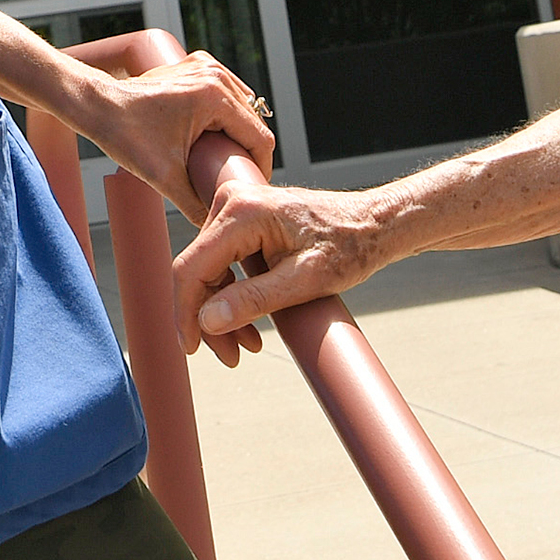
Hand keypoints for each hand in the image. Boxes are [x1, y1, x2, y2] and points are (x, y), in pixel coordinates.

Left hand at [79, 47, 275, 216]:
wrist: (98, 106)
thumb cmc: (126, 135)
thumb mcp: (165, 177)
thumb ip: (195, 204)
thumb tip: (216, 226)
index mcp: (215, 96)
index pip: (260, 138)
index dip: (259, 168)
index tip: (250, 189)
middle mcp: (215, 75)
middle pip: (253, 123)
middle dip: (247, 152)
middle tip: (236, 180)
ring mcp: (206, 66)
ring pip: (243, 107)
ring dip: (238, 133)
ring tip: (226, 161)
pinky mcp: (197, 65)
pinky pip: (226, 94)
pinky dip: (226, 115)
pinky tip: (216, 137)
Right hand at [171, 171, 391, 366]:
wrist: (373, 224)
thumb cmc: (348, 246)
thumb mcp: (304, 281)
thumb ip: (254, 300)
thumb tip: (207, 321)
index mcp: (243, 212)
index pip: (192, 268)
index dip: (185, 313)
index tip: (192, 348)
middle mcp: (232, 202)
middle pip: (196, 272)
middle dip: (208, 319)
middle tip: (232, 357)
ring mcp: (235, 208)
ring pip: (207, 271)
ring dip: (220, 312)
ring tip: (247, 346)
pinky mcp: (242, 220)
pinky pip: (222, 263)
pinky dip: (231, 296)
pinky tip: (248, 325)